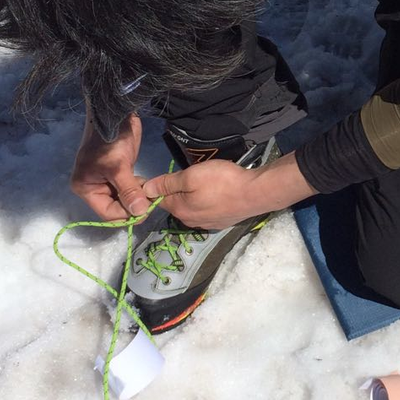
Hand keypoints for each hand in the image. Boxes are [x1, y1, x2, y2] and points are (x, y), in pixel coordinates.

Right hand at [70, 113, 149, 220]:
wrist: (116, 114)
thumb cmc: (111, 141)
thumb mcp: (119, 167)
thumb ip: (129, 191)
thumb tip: (140, 212)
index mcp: (86, 188)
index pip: (108, 213)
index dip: (127, 214)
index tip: (146, 210)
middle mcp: (94, 187)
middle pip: (116, 208)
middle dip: (133, 206)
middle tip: (151, 200)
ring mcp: (106, 180)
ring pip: (124, 199)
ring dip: (137, 198)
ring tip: (150, 191)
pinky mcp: (119, 173)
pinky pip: (128, 189)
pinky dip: (138, 189)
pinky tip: (147, 185)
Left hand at [142, 152, 316, 229]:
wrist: (256, 193)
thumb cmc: (221, 181)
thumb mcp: (191, 176)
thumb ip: (167, 183)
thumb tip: (144, 190)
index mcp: (179, 210)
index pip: (156, 200)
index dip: (153, 187)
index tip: (158, 175)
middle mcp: (189, 221)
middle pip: (175, 204)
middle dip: (174, 192)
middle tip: (186, 175)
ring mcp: (206, 224)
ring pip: (190, 208)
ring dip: (191, 197)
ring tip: (202, 183)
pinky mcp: (221, 222)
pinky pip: (205, 211)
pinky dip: (205, 202)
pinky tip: (214, 193)